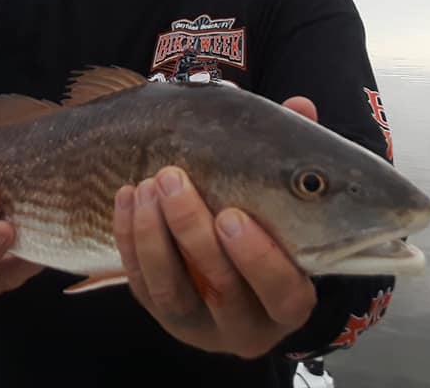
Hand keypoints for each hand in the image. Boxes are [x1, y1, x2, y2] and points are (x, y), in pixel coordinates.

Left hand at [112, 96, 318, 358]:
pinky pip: (141, 284)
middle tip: (174, 179)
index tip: (232, 215)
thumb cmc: (266, 227)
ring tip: (148, 184)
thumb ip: (293, 158)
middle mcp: (246, 323)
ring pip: (171, 291)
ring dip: (154, 235)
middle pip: (222, 289)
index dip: (258, 258)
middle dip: (193, 232)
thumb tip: (301, 106)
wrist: (228, 280)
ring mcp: (199, 323)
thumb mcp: (285, 202)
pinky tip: (128, 197)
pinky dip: (131, 239)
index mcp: (289, 300)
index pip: (282, 291)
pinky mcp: (161, 314)